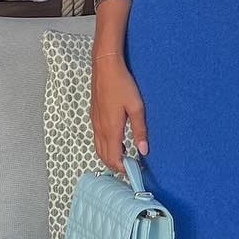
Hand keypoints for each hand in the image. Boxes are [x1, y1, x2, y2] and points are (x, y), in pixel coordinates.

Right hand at [91, 51, 147, 171]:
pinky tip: (118, 141)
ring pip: (99, 148)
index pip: (114, 158)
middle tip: (131, 167)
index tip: (135, 171)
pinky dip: (106, 146)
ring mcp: (95, 123)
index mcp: (111, 129)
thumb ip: (140, 130)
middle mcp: (100, 129)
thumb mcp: (136, 107)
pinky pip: (98, 139)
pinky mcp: (94, 117)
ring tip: (126, 156)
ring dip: (110, 156)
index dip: (123, 168)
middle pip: (104, 157)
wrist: (105, 67)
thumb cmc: (122, 85)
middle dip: (116, 165)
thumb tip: (144, 150)